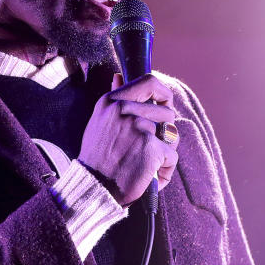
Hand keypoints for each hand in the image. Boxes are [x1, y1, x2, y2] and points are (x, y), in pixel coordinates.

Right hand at [78, 73, 179, 205]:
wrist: (93, 189)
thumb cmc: (98, 158)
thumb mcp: (100, 122)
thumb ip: (114, 99)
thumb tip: (119, 76)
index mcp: (112, 102)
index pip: (149, 82)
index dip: (164, 93)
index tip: (165, 105)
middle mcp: (124, 110)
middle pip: (167, 113)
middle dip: (164, 133)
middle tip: (148, 149)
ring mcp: (138, 128)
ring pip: (172, 135)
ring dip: (165, 152)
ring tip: (147, 163)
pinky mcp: (150, 147)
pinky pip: (172, 156)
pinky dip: (165, 170)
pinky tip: (150, 177)